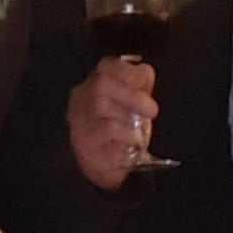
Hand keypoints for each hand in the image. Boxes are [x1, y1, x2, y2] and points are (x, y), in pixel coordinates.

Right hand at [66, 56, 157, 190]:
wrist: (107, 166)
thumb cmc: (121, 130)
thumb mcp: (133, 104)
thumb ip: (139, 85)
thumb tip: (144, 72)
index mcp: (95, 83)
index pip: (106, 65)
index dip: (128, 71)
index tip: (146, 83)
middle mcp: (82, 98)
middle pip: (101, 84)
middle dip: (131, 95)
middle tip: (152, 110)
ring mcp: (80, 120)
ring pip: (101, 106)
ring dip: (127, 118)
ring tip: (138, 130)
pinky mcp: (85, 142)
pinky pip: (106, 132)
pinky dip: (125, 136)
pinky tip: (131, 143)